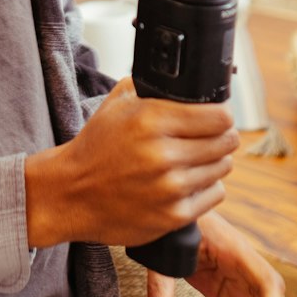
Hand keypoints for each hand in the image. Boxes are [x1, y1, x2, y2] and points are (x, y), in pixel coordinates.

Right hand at [25, 78, 238, 249]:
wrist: (70, 193)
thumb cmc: (95, 147)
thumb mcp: (117, 105)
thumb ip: (151, 87)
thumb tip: (186, 80)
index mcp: (151, 121)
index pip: (218, 116)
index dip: (222, 114)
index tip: (218, 115)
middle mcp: (163, 155)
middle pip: (225, 142)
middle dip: (222, 136)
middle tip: (210, 136)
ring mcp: (169, 188)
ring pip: (222, 168)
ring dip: (215, 161)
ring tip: (195, 158)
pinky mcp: (173, 216)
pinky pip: (214, 194)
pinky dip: (206, 187)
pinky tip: (188, 180)